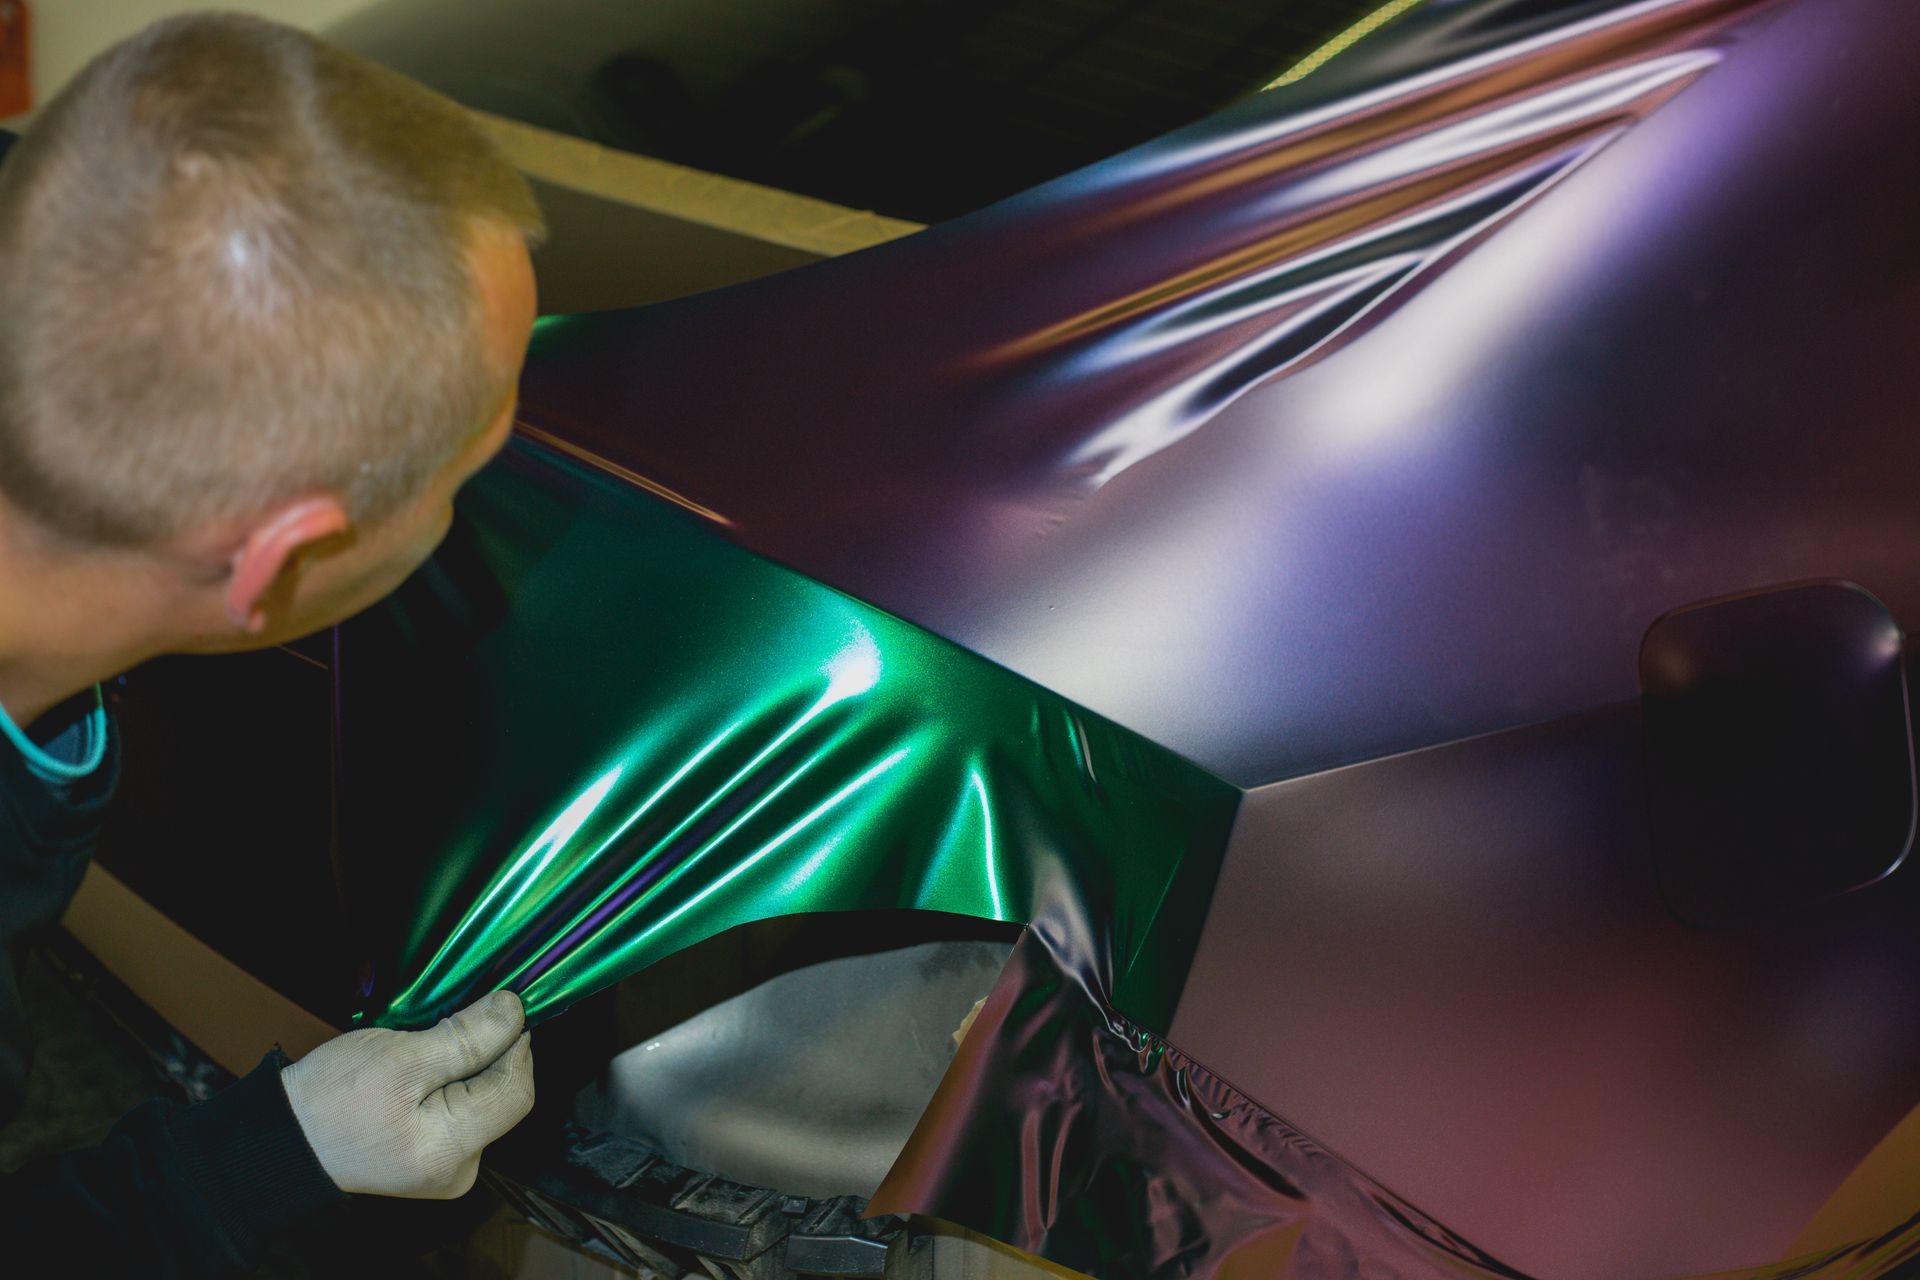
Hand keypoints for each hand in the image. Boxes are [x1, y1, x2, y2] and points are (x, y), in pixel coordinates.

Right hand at [280, 990, 533, 1198]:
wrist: (283, 1137)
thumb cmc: (331, 1099)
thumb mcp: (401, 1058)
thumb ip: (466, 1039)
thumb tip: (515, 1012)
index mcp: (451, 1152)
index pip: (516, 1091)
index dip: (515, 1046)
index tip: (498, 1010)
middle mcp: (458, 1170)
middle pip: (503, 1097)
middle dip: (488, 1056)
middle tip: (447, 1027)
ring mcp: (444, 1168)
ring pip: (483, 1102)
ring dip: (468, 1068)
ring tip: (425, 1052)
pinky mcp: (432, 1159)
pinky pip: (461, 1113)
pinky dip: (451, 1084)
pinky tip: (421, 1073)